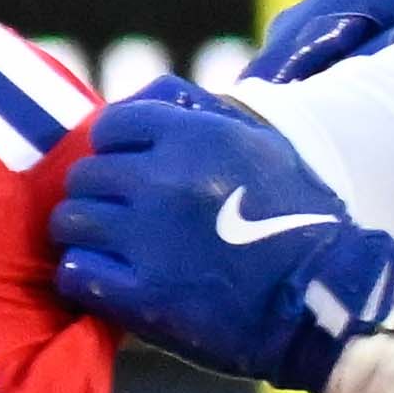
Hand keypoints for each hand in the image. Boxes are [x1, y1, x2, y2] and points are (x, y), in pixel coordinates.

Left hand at [46, 83, 393, 390]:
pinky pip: (75, 273)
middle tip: (119, 215)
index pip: (112, 125)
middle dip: (97, 193)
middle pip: (85, 175)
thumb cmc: (295, 217)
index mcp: (197, 137)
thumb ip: (203, 116)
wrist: (323, 296)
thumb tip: (148, 96)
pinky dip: (84, 275)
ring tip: (109, 246)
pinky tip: (107, 279)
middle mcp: (166, 181)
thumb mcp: (262, 145)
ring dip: (83, 233)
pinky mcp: (141, 295)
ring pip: (70, 221)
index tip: (125, 167)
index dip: (112, 147)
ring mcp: (149, 239)